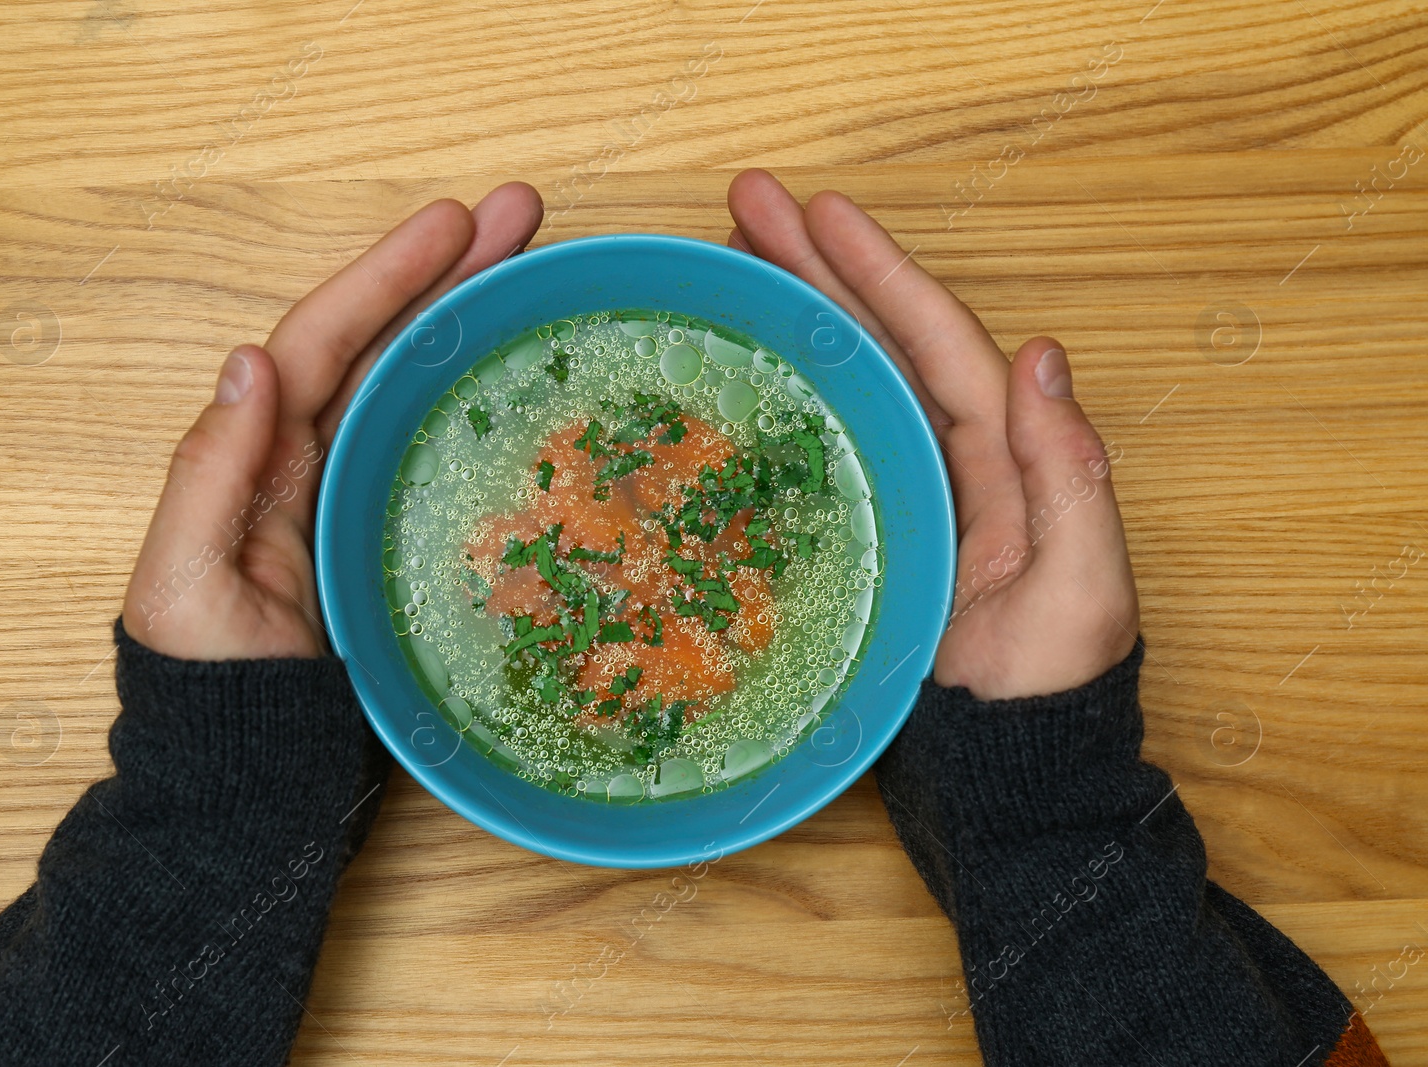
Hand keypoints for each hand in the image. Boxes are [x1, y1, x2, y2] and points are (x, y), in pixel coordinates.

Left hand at [122, 183, 544, 659]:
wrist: (248, 774)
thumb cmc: (208, 687)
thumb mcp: (185, 582)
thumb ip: (211, 476)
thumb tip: (246, 360)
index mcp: (261, 456)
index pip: (325, 340)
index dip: (387, 276)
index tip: (453, 221)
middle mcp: (313, 459)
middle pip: (385, 344)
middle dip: (449, 274)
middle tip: (522, 216)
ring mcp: (361, 496)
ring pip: (422, 386)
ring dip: (474, 319)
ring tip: (537, 265)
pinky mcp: (402, 539)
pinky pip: (444, 452)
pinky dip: (484, 403)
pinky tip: (533, 376)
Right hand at [725, 169, 1137, 698]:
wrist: (1005, 780)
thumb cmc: (1049, 695)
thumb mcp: (1084, 589)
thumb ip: (1069, 476)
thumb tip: (1045, 355)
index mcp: (1006, 460)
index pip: (938, 343)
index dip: (879, 274)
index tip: (818, 211)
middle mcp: (952, 462)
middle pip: (879, 345)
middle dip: (817, 271)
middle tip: (745, 206)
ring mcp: (902, 497)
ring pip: (844, 385)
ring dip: (794, 318)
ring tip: (730, 260)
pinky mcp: (861, 538)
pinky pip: (819, 451)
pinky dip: (781, 401)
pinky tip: (735, 370)